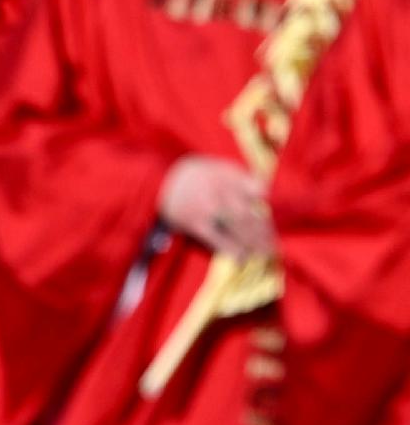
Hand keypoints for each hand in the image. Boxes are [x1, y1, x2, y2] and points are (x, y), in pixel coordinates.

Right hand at [158, 155, 273, 260]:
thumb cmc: (185, 174)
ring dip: (255, 244)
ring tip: (263, 254)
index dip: (267, 205)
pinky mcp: (195, 222)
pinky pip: (220, 240)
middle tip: (272, 245)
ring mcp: (208, 206)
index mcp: (226, 173)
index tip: (270, 217)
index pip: (258, 190)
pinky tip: (241, 258)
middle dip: (264, 231)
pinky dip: (233, 250)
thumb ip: (234, 177)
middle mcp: (221, 189)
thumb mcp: (210, 166)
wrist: (150, 179)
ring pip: (241, 228)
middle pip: (252, 213)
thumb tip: (262, 195)